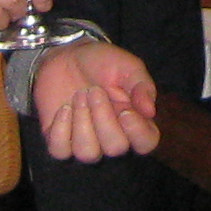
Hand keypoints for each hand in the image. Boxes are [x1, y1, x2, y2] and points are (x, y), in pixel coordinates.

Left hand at [33, 41, 160, 161]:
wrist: (67, 56)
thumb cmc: (102, 62)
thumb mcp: (127, 66)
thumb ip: (142, 86)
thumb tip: (150, 112)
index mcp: (134, 119)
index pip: (146, 143)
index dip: (137, 132)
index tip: (124, 110)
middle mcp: (112, 136)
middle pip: (116, 149)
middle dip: (103, 117)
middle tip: (94, 90)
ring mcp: (85, 142)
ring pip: (87, 154)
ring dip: (82, 121)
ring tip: (79, 96)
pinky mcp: (60, 142)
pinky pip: (60, 151)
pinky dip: (60, 129)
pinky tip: (64, 108)